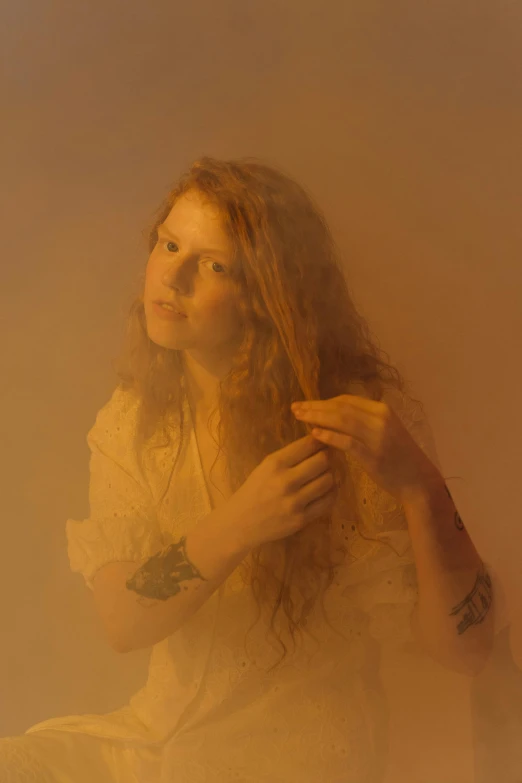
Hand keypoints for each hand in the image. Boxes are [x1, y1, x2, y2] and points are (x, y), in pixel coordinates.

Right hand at [228, 435, 337, 549]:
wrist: (240, 523)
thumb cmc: (254, 491)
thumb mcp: (265, 467)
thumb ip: (290, 457)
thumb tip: (319, 444)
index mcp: (275, 464)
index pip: (308, 445)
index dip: (320, 442)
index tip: (323, 443)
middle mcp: (286, 481)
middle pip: (322, 461)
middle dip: (327, 458)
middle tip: (326, 460)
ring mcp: (294, 501)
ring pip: (328, 480)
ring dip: (329, 476)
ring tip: (324, 476)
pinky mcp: (301, 519)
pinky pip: (327, 502)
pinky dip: (331, 494)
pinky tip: (325, 491)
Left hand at [291, 394, 437, 503]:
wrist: (419, 481)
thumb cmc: (399, 457)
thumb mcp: (384, 431)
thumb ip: (363, 422)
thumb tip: (334, 415)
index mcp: (382, 410)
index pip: (347, 400)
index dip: (324, 401)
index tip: (306, 404)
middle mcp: (380, 418)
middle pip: (340, 407)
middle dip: (315, 406)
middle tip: (295, 408)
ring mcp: (377, 436)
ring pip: (342, 420)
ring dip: (317, 417)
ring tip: (299, 418)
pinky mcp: (373, 455)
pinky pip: (346, 442)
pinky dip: (329, 436)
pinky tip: (314, 434)